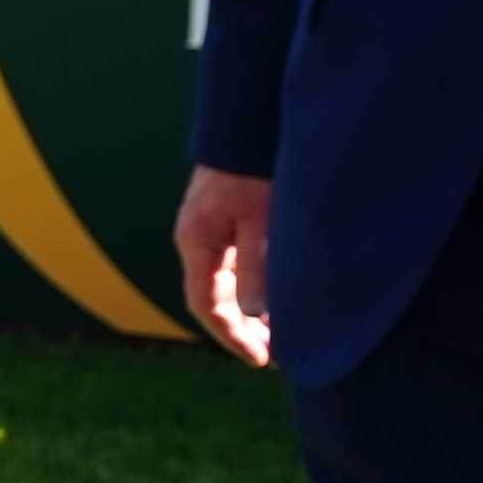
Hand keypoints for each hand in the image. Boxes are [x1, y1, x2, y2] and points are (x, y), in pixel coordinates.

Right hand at [176, 168, 275, 364]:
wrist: (247, 123)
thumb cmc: (255, 169)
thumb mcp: (260, 222)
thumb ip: (257, 270)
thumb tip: (256, 316)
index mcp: (197, 242)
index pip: (208, 306)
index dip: (234, 337)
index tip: (261, 359)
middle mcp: (197, 238)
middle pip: (216, 297)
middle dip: (245, 328)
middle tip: (277, 351)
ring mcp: (210, 226)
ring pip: (227, 281)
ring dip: (252, 307)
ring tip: (284, 327)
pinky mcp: (226, 215)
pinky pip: (236, 262)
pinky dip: (255, 284)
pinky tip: (280, 289)